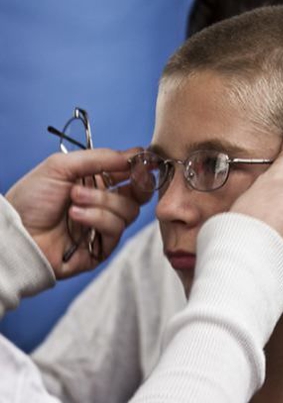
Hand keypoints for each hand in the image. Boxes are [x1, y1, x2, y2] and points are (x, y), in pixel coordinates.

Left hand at [6, 148, 149, 278]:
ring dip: (102, 201)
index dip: (141, 167)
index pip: (130, 174)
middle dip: (137, 183)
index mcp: (97, 183)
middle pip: (140, 194)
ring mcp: (104, 226)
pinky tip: (75, 215)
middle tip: (130, 175)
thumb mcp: (61, 166)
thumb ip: (99, 157)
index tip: (145, 160)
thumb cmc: (31, 198)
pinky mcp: (103, 247)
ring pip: (129, 211)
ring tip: (74, 199)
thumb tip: (133, 155)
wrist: (16, 232)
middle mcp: (105, 204)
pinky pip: (116, 229)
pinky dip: (97, 218)